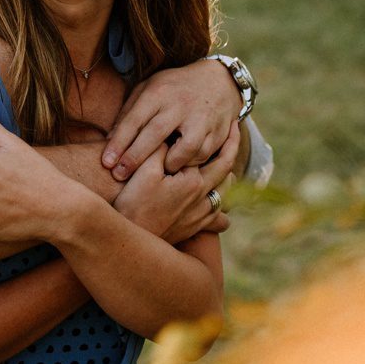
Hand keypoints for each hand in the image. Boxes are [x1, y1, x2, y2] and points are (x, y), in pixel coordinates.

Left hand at [102, 58, 240, 179]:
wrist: (219, 81)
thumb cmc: (175, 89)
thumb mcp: (149, 89)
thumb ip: (129, 112)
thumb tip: (110, 140)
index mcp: (159, 92)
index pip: (135, 119)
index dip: (119, 142)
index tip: (106, 162)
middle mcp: (180, 104)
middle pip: (155, 134)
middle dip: (135, 157)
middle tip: (118, 175)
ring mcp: (201, 118)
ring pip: (184, 149)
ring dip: (168, 164)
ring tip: (157, 171)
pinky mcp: (217, 132)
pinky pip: (202, 155)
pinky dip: (189, 164)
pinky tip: (179, 165)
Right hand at [112, 127, 237, 242]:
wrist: (128, 239)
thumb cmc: (133, 203)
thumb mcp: (143, 170)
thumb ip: (161, 150)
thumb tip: (173, 137)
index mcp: (194, 181)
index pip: (213, 153)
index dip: (222, 137)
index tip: (230, 123)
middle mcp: (202, 199)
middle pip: (225, 170)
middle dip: (232, 149)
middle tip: (236, 133)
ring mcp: (200, 216)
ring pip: (225, 194)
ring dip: (229, 177)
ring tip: (229, 165)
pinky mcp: (193, 229)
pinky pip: (218, 219)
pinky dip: (223, 209)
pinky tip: (220, 205)